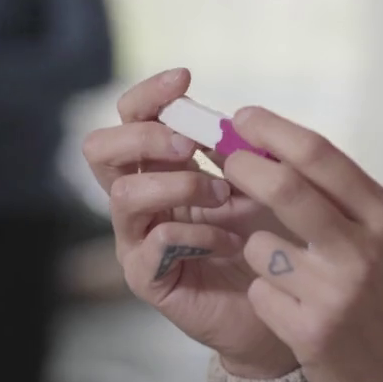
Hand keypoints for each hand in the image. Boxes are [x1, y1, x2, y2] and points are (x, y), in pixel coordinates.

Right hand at [81, 69, 298, 378]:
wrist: (282, 302)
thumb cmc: (268, 236)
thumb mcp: (257, 181)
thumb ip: (239, 149)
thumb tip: (234, 117)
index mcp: (160, 165)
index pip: (130, 117)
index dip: (148, 94)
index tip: (186, 78)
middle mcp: (138, 198)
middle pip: (100, 149)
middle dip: (146, 136)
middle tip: (191, 146)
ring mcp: (136, 240)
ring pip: (125, 194)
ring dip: (180, 185)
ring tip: (224, 197)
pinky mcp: (147, 278)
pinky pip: (154, 243)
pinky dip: (196, 232)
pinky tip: (229, 240)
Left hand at [221, 107, 382, 381]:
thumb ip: (347, 201)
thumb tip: (282, 151)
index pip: (321, 156)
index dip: (274, 130)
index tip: (244, 117)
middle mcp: (363, 249)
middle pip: (284, 186)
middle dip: (242, 167)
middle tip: (224, 162)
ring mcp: (335, 291)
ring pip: (259, 245)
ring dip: (259, 252)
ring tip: (288, 274)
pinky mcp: (309, 331)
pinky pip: (259, 292)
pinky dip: (266, 296)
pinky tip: (294, 312)